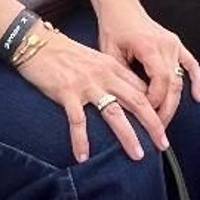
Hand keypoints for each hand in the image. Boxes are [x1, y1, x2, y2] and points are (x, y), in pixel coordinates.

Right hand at [15, 24, 169, 163]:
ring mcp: (86, 84)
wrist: (35, 42)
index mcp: (112, 66)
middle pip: (137, 101)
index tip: (163, 126)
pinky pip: (77, 121)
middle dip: (153, 124)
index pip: (142, 88)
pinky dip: (81, 141)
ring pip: (114, 113)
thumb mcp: (93, 59)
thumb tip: (126, 95)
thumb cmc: (63, 53)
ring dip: (128, 136)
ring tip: (138, 154)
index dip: (156, 108)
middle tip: (163, 144)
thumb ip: (110, 75)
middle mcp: (104, 75)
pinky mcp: (66, 92)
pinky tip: (82, 157)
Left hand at [88, 0, 199, 123]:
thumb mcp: (109, 52)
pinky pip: (191, 64)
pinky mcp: (176, 43)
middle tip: (158, 131)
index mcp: (149, 46)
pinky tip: (197, 98)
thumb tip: (128, 105)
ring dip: (175, 102)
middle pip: (173, 85)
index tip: (144, 117)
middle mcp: (166, 45)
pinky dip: (196, 81)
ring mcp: (173, 44)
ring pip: (181, 79)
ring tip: (166, 122)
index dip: (154, 102)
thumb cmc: (112, 28)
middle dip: (166, 110)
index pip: (159, 82)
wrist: (120, 5)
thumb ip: (121, 76)